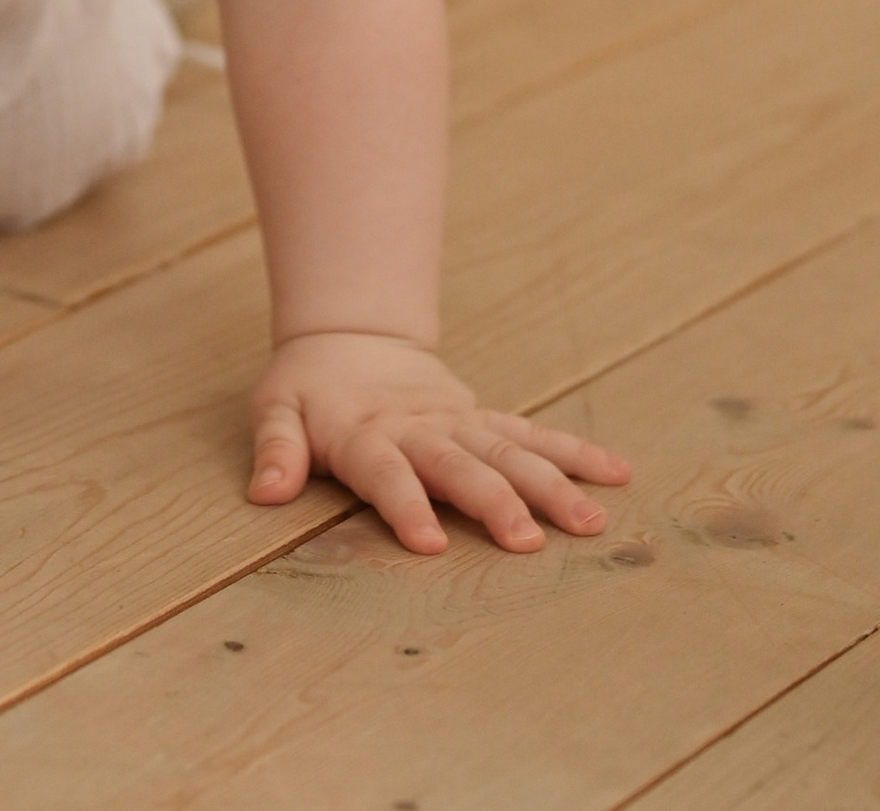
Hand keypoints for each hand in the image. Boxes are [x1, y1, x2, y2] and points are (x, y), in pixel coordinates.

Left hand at [248, 331, 627, 555]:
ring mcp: (459, 422)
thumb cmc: (308, 389)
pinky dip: (574, 452)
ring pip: (509, 452)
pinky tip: (616, 473)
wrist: (350, 336)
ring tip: (589, 524)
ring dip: (550, 486)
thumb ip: (276, 448)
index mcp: (366, 433)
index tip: (427, 542)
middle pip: (459, 466)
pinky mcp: (484, 418)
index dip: (404, 504)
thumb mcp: (275, 409)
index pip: (386, 472)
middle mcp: (421, 428)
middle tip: (526, 542)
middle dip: (493, 502)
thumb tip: (263, 491)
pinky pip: (534, 435)